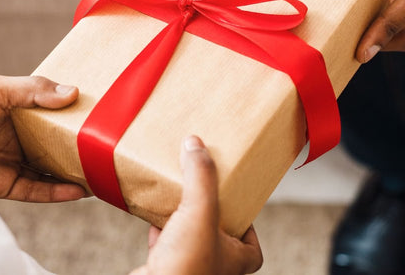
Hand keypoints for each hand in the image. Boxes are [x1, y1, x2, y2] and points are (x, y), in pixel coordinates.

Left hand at [0, 75, 86, 201]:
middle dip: (75, 146)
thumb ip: (33, 91)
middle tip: (104, 148)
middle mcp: (12, 134)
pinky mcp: (0, 184)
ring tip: (98, 173)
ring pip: (47, 168)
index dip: (70, 114)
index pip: (48, 111)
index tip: (98, 115)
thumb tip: (73, 94)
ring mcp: (7, 160)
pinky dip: (55, 191)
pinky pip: (34, 189)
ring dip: (70, 172)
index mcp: (11, 107)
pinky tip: (76, 190)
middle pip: (51, 141)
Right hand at [131, 136, 262, 274]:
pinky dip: (158, 229)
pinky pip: (164, 244)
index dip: (247, 222)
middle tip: (203, 189)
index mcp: (236, 260)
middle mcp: (215, 267)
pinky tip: (152, 211)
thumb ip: (201, 177)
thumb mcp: (200, 211)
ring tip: (178, 193)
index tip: (235, 200)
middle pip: (218, 235)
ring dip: (182, 218)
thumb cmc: (186, 267)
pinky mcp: (164, 270)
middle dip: (209, 213)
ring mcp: (189, 269)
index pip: (252, 243)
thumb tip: (196, 144)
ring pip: (189, 238)